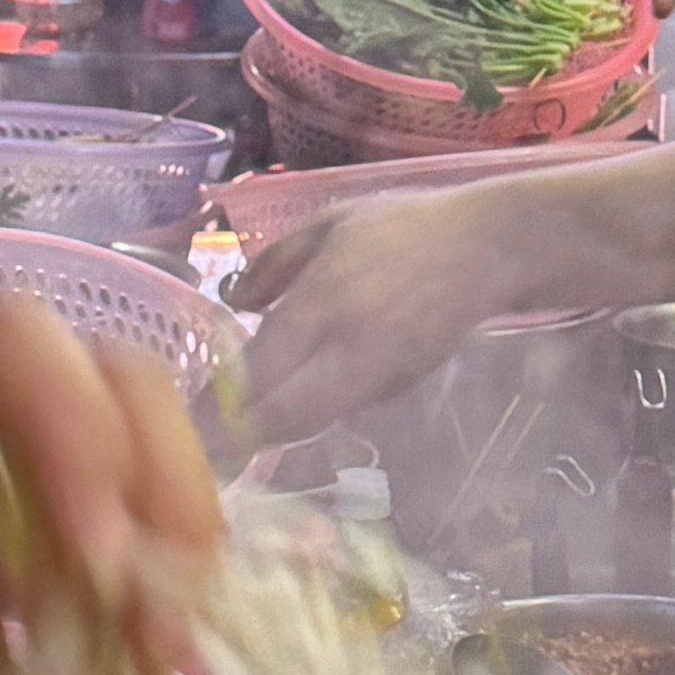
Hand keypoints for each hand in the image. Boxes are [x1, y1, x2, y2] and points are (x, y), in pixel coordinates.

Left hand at [0, 301, 217, 674]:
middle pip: (99, 381)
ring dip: (163, 556)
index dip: (71, 431)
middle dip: (152, 497)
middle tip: (161, 632)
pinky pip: (95, 530)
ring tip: (157, 672)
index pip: (4, 340)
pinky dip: (130, 596)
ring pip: (123, 451)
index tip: (94, 555)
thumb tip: (37, 562)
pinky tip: (131, 674)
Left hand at [226, 188, 527, 453]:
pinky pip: (338, 410)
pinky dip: (303, 419)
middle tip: (201, 450)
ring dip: (268, 434)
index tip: (186, 417)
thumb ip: (275, 263)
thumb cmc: (403, 227)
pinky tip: (280, 413)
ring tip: (229, 439)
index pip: (259, 370)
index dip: (218, 402)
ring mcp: (376, 375)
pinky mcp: (398, 387)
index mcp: (323, 301)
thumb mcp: (329, 224)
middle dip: (237, 440)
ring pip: (310, 422)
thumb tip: (234, 299)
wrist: (488, 251)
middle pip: (282, 417)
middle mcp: (347, 349)